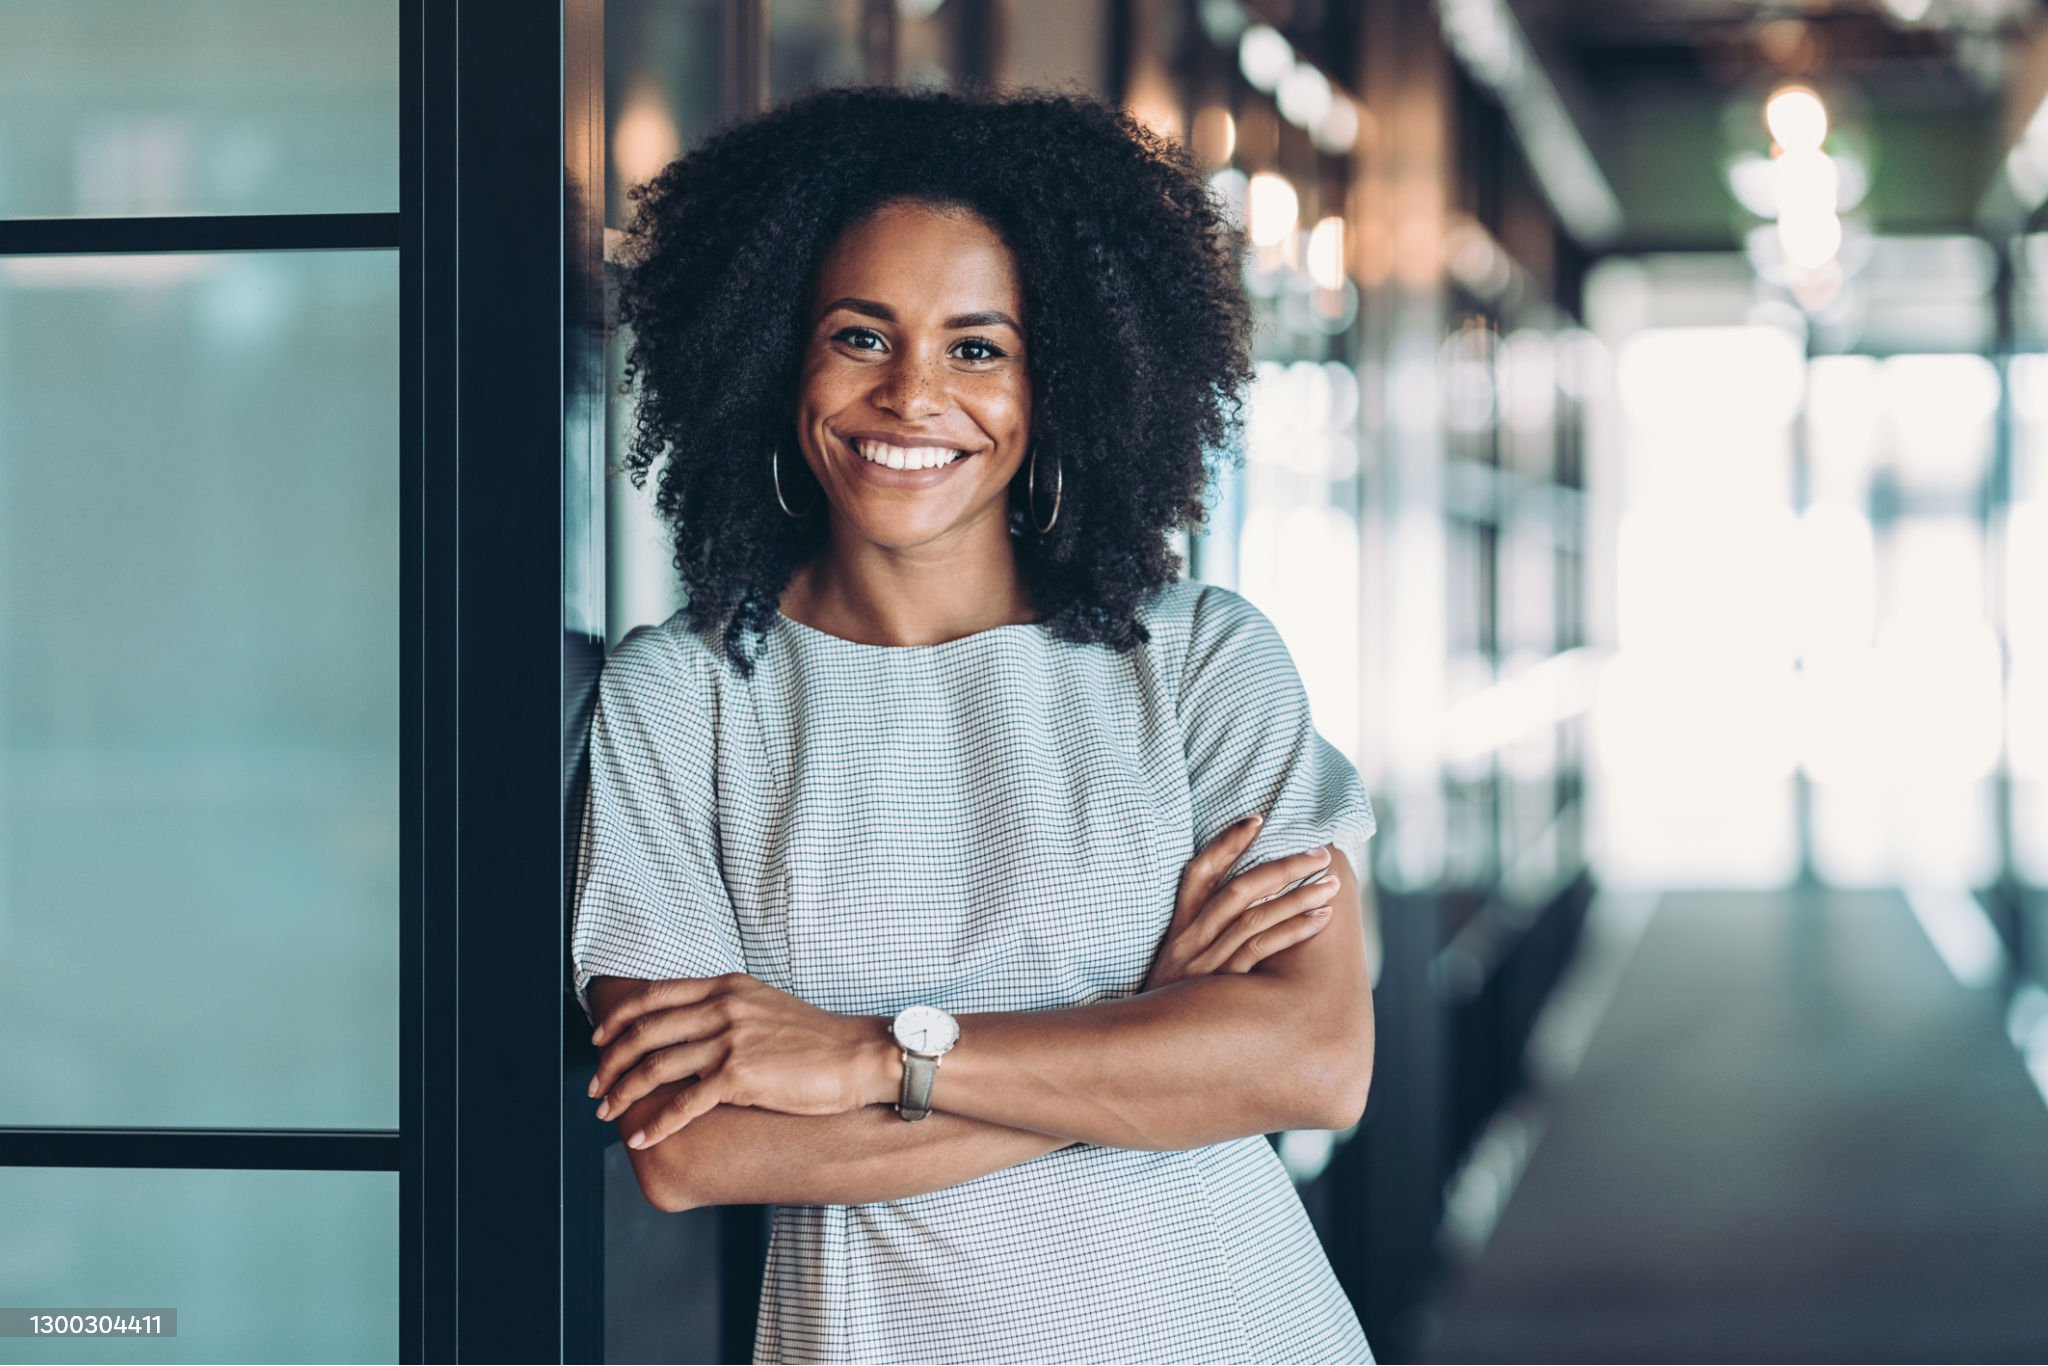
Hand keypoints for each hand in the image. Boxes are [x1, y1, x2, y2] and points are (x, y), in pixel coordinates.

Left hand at [587, 973, 886, 1147]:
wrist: (858, 1056)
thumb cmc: (817, 1040)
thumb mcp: (764, 1007)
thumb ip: (725, 1010)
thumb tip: (689, 1031)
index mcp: (725, 987)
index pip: (653, 997)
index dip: (618, 1020)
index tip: (599, 1041)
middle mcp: (723, 1007)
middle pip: (645, 1032)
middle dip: (611, 1062)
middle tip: (596, 1086)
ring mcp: (730, 1040)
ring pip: (656, 1067)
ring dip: (623, 1092)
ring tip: (607, 1112)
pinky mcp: (740, 1075)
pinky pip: (684, 1102)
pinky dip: (655, 1121)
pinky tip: (640, 1135)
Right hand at [1144, 815, 1340, 991]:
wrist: (1147, 1054)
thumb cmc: (1174, 1008)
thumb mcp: (1179, 968)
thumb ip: (1204, 939)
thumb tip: (1249, 910)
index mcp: (1178, 929)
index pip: (1198, 873)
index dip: (1226, 842)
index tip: (1258, 818)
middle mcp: (1188, 941)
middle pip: (1236, 890)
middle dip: (1281, 867)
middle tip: (1319, 853)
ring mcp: (1203, 964)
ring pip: (1252, 917)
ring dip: (1296, 896)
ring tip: (1330, 884)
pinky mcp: (1220, 987)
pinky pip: (1259, 950)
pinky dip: (1292, 929)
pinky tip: (1319, 919)